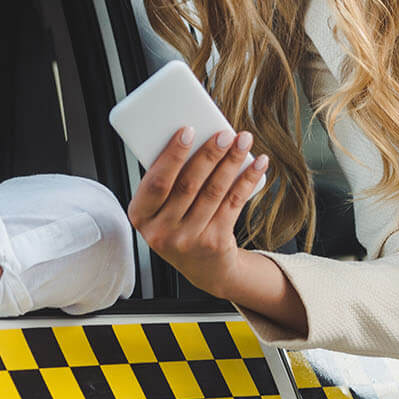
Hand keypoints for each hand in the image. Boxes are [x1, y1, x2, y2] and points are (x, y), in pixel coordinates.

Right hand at [127, 125, 268, 297]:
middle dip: (209, 154)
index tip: (188, 130)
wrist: (204, 268)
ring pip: (214, 191)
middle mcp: (162, 232)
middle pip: (188, 184)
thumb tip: (196, 138)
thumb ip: (169, 180)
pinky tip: (257, 164)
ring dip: (231, 162)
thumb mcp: (161, 209)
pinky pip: (233, 204)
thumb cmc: (179, 225)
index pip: (156, 182)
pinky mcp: (215, 243)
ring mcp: (188, 240)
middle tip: (223, 133)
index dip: (172, 156)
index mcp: (141, 216)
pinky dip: (247, 180)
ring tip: (243, 140)